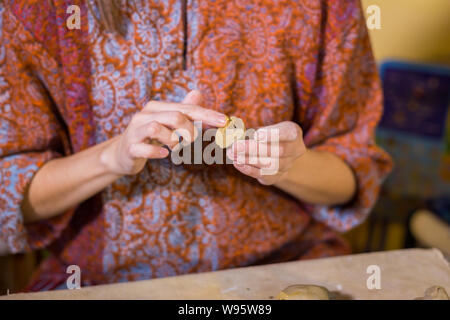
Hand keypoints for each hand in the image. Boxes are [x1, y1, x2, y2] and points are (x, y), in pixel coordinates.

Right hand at [102, 90, 227, 174]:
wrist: (121, 154)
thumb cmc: (149, 138)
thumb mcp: (166, 123)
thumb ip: (183, 110)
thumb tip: (198, 93)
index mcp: (157, 108)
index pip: (186, 108)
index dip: (207, 114)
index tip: (224, 121)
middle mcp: (145, 115)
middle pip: (174, 116)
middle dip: (190, 130)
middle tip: (193, 141)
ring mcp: (135, 131)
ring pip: (157, 129)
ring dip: (174, 141)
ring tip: (177, 149)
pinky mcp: (130, 147)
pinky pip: (144, 148)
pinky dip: (156, 152)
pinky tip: (164, 155)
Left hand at [227, 121, 306, 184]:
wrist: (277, 153)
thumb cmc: (267, 135)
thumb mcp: (263, 127)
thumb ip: (251, 130)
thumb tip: (232, 132)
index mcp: (293, 132)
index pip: (288, 133)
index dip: (273, 135)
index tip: (257, 135)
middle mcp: (295, 150)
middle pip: (277, 151)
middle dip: (254, 149)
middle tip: (235, 146)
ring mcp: (288, 165)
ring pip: (270, 165)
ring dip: (248, 160)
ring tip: (232, 153)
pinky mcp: (277, 177)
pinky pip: (263, 175)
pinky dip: (249, 169)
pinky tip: (237, 163)